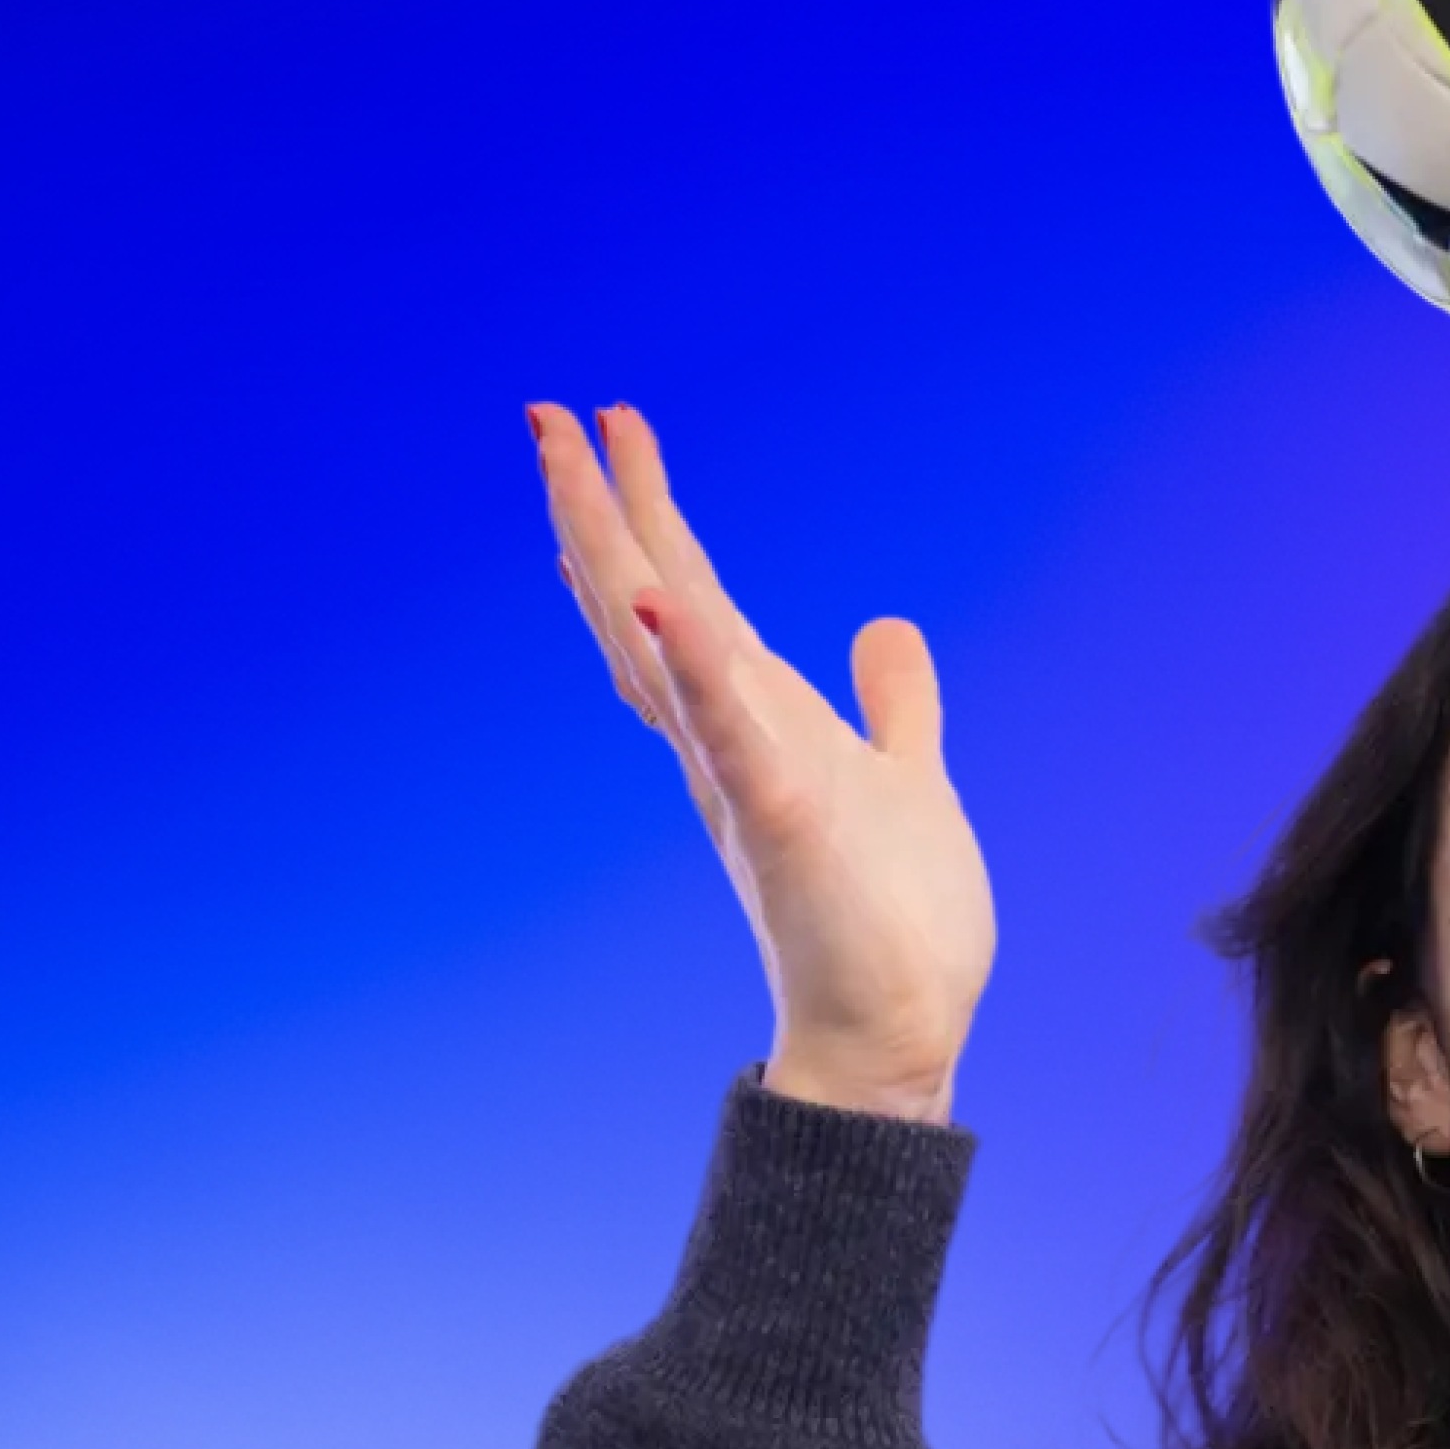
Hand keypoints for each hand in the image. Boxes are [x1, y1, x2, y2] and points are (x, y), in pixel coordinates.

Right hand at [532, 401, 994, 1116]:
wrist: (895, 1035)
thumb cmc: (889, 924)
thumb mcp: (903, 781)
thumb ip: (894, 706)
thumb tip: (886, 626)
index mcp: (758, 724)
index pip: (689, 599)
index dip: (649, 515)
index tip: (612, 426)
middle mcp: (729, 743)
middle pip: (645, 605)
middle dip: (599, 508)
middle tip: (547, 413)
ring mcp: (745, 781)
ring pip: (663, 651)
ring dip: (618, 557)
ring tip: (570, 469)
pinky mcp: (781, 826)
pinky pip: (731, 737)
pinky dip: (697, 672)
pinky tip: (662, 603)